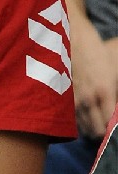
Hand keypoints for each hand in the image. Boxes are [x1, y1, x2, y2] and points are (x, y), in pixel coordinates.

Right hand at [70, 25, 117, 139]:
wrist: (71, 40)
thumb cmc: (97, 52)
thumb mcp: (115, 70)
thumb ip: (116, 95)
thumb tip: (116, 112)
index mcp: (104, 91)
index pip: (110, 125)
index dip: (114, 131)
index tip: (115, 129)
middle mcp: (87, 99)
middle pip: (96, 132)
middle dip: (104, 133)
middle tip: (108, 127)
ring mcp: (72, 101)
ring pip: (83, 129)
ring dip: (91, 128)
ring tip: (97, 121)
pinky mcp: (61, 99)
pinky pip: (72, 120)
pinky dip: (80, 122)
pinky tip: (85, 115)